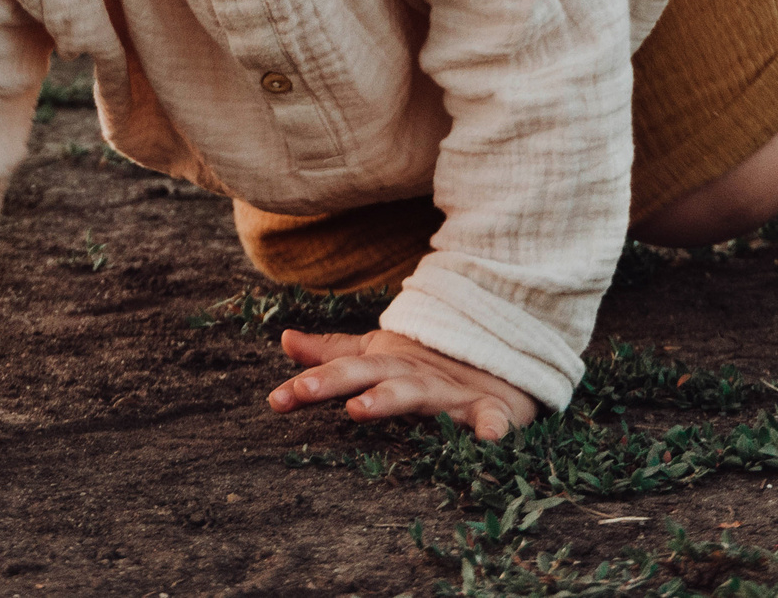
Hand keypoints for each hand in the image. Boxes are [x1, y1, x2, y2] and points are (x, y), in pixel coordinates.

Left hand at [264, 328, 538, 440]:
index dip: (310, 381)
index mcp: (387, 365)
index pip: (343, 370)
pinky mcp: (491, 408)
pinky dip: (492, 425)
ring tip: (360, 408)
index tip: (276, 399)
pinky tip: (487, 438)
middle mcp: (415, 375)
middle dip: (336, 380)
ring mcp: (451, 392)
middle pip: (371, 374)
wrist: (501, 359)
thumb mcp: (378, 354)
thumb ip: (333, 353)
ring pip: (418, 392)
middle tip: (304, 390)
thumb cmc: (428, 366)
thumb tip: (284, 339)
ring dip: (390, 398)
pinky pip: (492, 418)